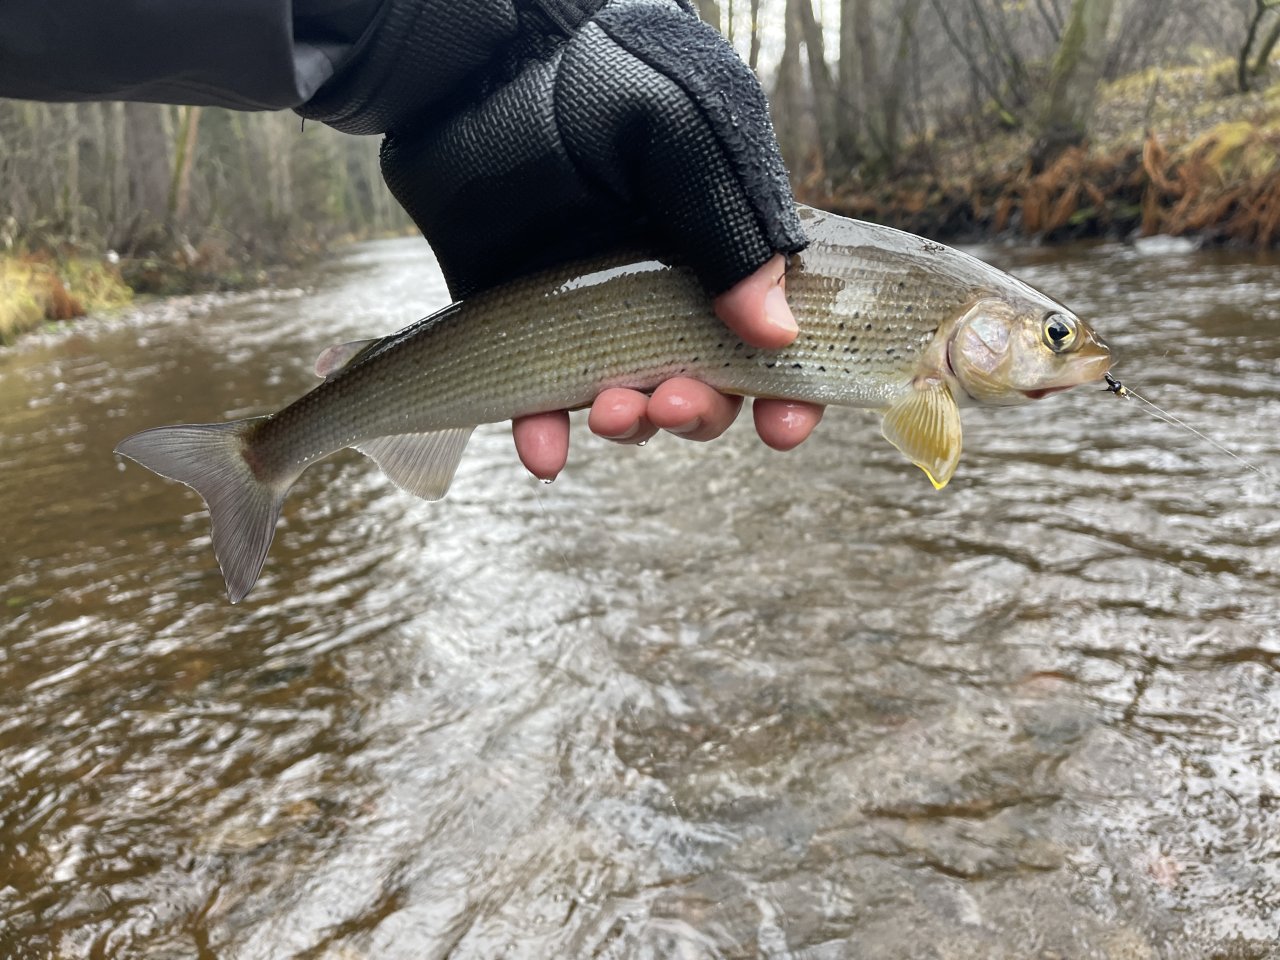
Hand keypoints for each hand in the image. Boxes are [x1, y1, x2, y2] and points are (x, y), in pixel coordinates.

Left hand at [300, 0, 817, 475]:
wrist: (486, 60)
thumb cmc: (607, 75)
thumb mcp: (691, 133)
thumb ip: (734, 226)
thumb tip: (774, 334)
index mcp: (728, 251)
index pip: (777, 340)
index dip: (789, 394)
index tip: (781, 427)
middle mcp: (671, 294)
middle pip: (705, 385)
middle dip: (698, 411)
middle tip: (674, 401)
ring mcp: (598, 313)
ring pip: (630, 401)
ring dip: (631, 424)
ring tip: (612, 411)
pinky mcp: (529, 323)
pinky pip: (539, 397)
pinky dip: (544, 434)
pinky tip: (544, 454)